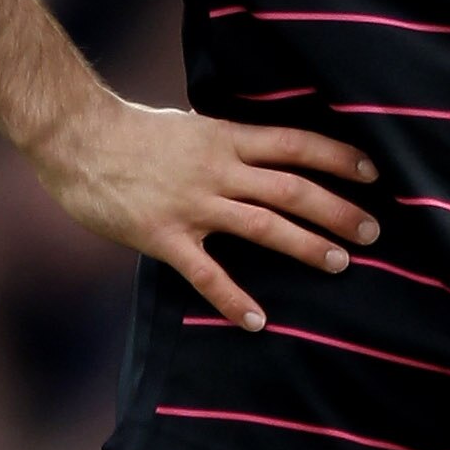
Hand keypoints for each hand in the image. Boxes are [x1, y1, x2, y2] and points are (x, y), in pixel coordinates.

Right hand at [34, 95, 378, 330]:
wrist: (75, 138)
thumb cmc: (130, 133)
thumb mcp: (190, 128)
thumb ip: (227, 145)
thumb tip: (262, 156)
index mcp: (225, 139)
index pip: (295, 144)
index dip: (337, 157)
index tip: (373, 172)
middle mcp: (217, 170)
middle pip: (292, 189)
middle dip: (337, 210)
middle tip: (373, 231)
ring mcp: (192, 204)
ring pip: (263, 226)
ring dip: (306, 246)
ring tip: (340, 263)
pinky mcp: (163, 236)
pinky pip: (206, 274)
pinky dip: (234, 299)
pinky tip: (258, 322)